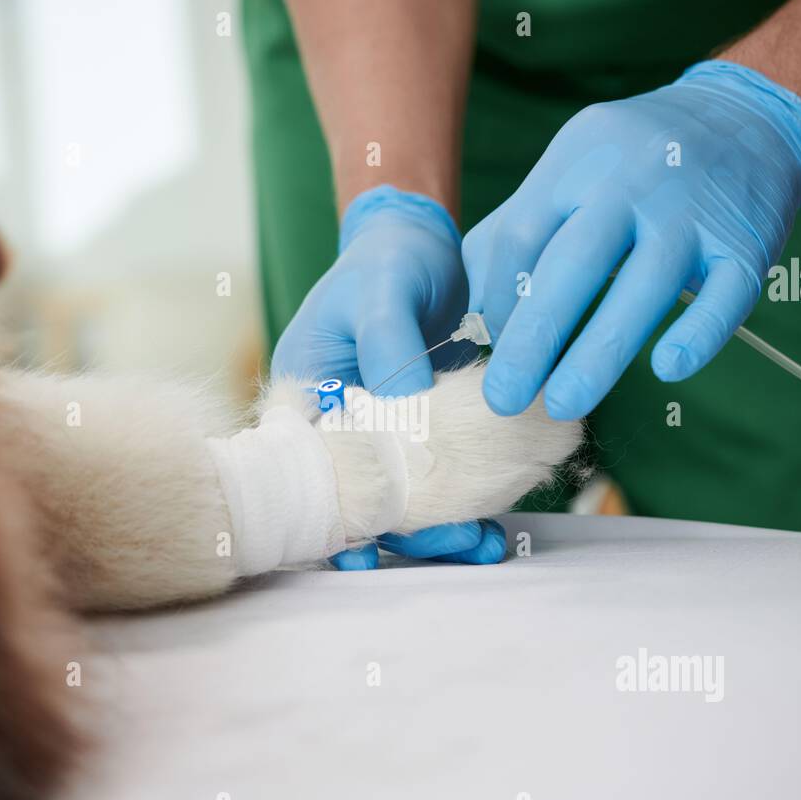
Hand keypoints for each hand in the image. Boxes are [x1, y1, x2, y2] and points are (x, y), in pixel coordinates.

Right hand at [272, 184, 495, 569]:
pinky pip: (437, 478)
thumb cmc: (385, 262)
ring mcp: (379, 436)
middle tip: (458, 544)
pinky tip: (495, 525)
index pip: (310, 467)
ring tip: (484, 544)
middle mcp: (336, 427)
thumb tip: (408, 407)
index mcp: (305, 397)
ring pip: (404, 497)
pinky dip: (465, 501)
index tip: (363, 552)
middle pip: (362, 495)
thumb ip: (388, 345)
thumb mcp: (381, 292)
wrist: (419, 247)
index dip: (334, 514)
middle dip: (407, 529)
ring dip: (441, 526)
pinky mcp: (420, 436)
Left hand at [462, 60, 800, 419]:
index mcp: (579, 158)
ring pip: (644, 285)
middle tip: (504, 399)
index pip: (523, 236)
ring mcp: (694, 210)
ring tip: (563, 405)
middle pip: (574, 264)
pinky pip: (724, 296)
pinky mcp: (746, 242)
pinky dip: (698, 334)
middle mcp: (635, 179)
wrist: (748, 116)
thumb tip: (474, 312)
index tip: (497, 347)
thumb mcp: (572, 167)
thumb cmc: (636, 163)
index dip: (501, 299)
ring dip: (600, 353)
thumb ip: (519, 229)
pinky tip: (668, 368)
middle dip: (533, 339)